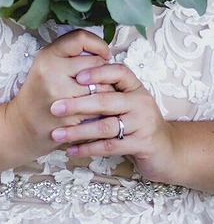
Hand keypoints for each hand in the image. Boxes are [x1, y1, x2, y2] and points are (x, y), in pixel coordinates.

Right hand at [6, 30, 111, 159]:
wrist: (24, 124)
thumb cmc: (41, 91)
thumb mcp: (47, 65)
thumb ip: (70, 54)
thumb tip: (103, 51)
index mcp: (47, 56)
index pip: (80, 38)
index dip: (98, 44)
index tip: (104, 54)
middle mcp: (52, 72)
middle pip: (96, 63)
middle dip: (104, 71)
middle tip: (100, 78)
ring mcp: (61, 95)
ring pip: (103, 85)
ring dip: (109, 90)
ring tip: (101, 94)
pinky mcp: (69, 115)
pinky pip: (100, 107)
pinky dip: (104, 108)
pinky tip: (97, 109)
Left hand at [50, 62, 175, 182]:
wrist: (167, 149)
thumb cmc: (138, 122)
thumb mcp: (128, 102)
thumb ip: (108, 92)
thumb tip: (72, 80)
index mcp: (135, 88)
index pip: (119, 72)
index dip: (98, 72)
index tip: (76, 76)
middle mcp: (141, 102)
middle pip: (106, 100)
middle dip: (78, 104)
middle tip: (55, 108)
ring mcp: (143, 124)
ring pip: (105, 126)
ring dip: (78, 131)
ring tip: (57, 134)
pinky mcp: (142, 145)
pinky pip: (110, 146)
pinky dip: (88, 149)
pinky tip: (72, 150)